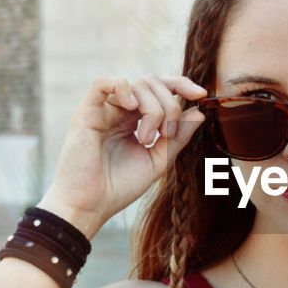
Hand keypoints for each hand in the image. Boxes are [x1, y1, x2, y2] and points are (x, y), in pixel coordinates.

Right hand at [39, 74, 207, 235]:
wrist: (91, 205)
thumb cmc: (120, 187)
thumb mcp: (159, 160)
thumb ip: (179, 136)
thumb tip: (199, 111)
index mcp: (136, 119)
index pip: (161, 89)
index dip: (182, 85)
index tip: (201, 95)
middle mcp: (120, 111)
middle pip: (154, 83)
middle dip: (170, 106)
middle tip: (166, 135)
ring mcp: (103, 110)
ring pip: (138, 84)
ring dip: (153, 110)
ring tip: (145, 139)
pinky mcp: (86, 112)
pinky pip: (103, 82)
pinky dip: (123, 88)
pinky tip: (131, 108)